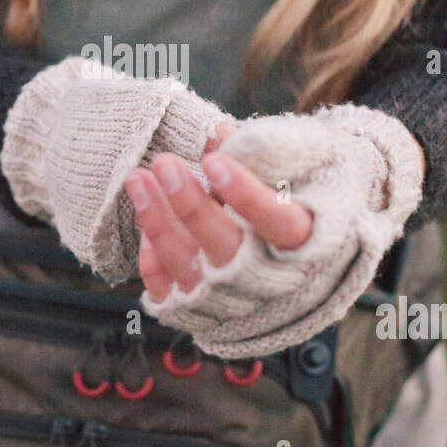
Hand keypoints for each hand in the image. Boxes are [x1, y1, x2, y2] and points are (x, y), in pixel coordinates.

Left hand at [125, 144, 313, 303]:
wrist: (302, 253)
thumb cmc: (303, 197)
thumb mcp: (307, 167)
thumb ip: (271, 151)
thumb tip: (218, 135)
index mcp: (308, 244)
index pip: (280, 223)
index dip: (247, 196)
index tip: (214, 162)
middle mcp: (272, 281)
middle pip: (227, 248)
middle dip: (191, 206)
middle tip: (164, 163)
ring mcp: (233, 301)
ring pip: (189, 266)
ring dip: (158, 221)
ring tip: (138, 178)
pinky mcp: (200, 311)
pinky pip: (168, 290)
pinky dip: (151, 257)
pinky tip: (146, 215)